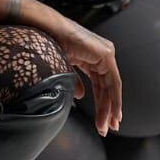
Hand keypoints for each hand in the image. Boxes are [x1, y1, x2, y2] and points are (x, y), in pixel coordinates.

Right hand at [51, 16, 121, 135]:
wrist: (45, 31)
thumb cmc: (48, 44)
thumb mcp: (63, 68)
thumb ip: (74, 81)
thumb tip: (79, 96)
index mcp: (90, 56)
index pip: (100, 85)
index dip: (102, 104)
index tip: (102, 122)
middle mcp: (101, 55)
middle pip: (106, 88)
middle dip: (107, 110)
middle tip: (107, 128)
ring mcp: (105, 53)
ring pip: (111, 87)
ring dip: (109, 108)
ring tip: (108, 126)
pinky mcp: (105, 54)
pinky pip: (113, 81)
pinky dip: (113, 98)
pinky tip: (112, 112)